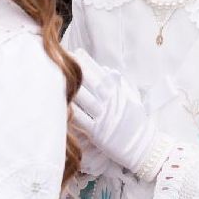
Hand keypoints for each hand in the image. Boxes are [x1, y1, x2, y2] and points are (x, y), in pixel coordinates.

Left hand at [69, 49, 158, 174]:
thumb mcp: (132, 98)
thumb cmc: (136, 121)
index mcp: (118, 91)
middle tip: (60, 59)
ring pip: (83, 99)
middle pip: (88, 82)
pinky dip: (71, 111)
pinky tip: (60, 105)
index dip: (87, 62)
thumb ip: (120, 83)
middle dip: (74, 70)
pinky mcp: (97, 133)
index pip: (100, 72)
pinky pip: (81, 120)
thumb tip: (106, 70)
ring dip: (69, 88)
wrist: (142, 146)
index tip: (75, 52)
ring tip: (55, 79)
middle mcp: (110, 101)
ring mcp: (103, 116)